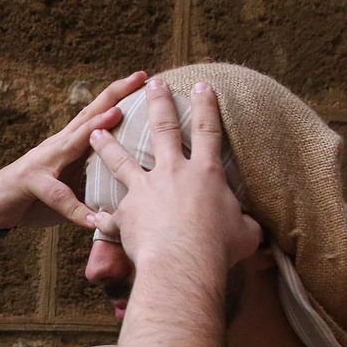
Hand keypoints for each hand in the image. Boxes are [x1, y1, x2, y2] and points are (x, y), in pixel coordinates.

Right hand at [0, 71, 146, 229]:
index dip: (120, 94)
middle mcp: (59, 145)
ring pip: (72, 141)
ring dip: (94, 128)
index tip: (146, 76)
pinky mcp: (31, 183)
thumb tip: (130, 180)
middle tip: (141, 76)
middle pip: (88, 114)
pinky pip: (57, 196)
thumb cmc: (37, 194)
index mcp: (70, 143)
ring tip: (115, 117)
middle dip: (114, 95)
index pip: (98, 112)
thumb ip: (93, 174)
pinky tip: (93, 220)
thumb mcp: (70, 180)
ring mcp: (43, 161)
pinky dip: (76, 209)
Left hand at [85, 80, 258, 269]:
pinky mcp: (125, 211)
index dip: (206, 106)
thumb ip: (246, 224)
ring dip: (107, 145)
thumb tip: (253, 229)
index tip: (201, 85)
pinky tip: (93, 217)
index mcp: (205, 172)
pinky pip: (111, 215)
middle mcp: (172, 173)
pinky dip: (104, 217)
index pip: (208, 131)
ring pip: (121, 160)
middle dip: (158, 103)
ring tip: (94, 131)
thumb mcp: (245, 233)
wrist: (182, 261)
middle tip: (152, 85)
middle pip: (163, 130)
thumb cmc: (218, 247)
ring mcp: (144, 189)